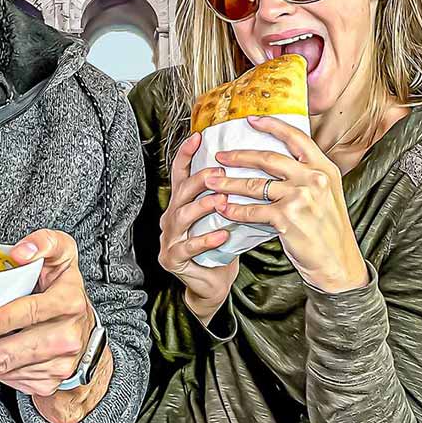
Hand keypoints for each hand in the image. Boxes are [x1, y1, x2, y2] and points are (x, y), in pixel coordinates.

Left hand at [0, 231, 98, 399]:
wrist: (85, 333)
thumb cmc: (63, 290)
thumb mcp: (62, 257)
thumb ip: (44, 243)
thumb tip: (19, 252)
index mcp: (69, 300)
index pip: (34, 310)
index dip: (5, 318)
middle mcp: (68, 334)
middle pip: (19, 349)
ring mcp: (60, 362)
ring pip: (12, 368)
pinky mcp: (50, 381)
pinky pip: (14, 379)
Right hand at [156, 131, 239, 324]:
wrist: (213, 285)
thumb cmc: (220, 248)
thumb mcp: (222, 218)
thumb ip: (227, 197)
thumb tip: (252, 169)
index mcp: (182, 205)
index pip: (180, 174)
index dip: (186, 155)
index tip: (198, 137)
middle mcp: (171, 219)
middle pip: (181, 193)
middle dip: (200, 180)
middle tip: (220, 172)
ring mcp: (169, 239)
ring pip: (182, 217)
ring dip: (203, 207)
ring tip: (221, 201)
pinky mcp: (173, 259)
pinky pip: (188, 247)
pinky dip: (206, 240)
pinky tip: (222, 235)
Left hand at [204, 116, 367, 291]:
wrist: (338, 262)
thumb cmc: (330, 231)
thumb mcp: (328, 194)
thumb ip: (308, 176)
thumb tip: (282, 163)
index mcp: (324, 169)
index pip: (296, 138)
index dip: (272, 126)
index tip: (252, 120)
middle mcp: (313, 179)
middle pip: (268, 158)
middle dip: (239, 156)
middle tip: (220, 156)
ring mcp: (300, 197)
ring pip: (255, 184)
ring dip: (230, 183)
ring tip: (213, 182)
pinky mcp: (287, 217)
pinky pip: (253, 210)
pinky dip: (235, 209)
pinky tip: (225, 209)